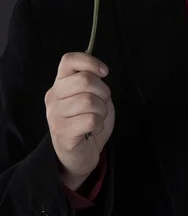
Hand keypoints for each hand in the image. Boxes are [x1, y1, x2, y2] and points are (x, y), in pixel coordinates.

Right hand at [45, 52, 114, 188]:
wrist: (80, 155)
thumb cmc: (88, 122)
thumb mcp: (93, 96)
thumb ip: (92, 82)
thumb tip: (98, 72)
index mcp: (60, 83)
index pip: (69, 60)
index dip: (90, 61)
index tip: (104, 72)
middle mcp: (53, 96)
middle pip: (84, 80)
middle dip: (103, 91)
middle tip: (102, 102)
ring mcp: (55, 114)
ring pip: (89, 101)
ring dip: (102, 110)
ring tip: (97, 117)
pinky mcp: (62, 132)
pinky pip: (90, 119)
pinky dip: (98, 124)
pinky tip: (93, 129)